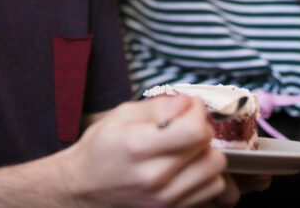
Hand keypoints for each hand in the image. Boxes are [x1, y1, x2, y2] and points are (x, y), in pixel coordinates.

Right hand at [63, 94, 227, 206]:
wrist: (84, 187)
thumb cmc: (101, 148)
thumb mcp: (121, 115)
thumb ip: (158, 106)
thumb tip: (188, 102)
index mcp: (138, 146)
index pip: (195, 131)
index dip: (198, 112)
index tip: (189, 107)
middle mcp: (154, 177)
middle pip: (209, 150)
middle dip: (202, 131)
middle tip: (186, 126)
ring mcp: (164, 199)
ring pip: (215, 171)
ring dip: (206, 154)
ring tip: (186, 148)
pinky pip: (210, 189)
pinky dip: (205, 175)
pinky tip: (187, 166)